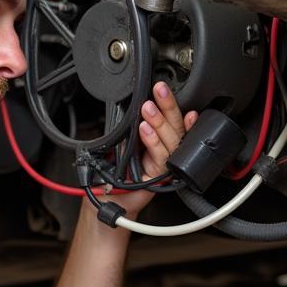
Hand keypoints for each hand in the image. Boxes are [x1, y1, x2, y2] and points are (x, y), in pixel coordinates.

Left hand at [111, 82, 197, 217]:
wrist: (111, 197)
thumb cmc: (116, 170)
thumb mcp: (123, 141)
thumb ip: (132, 125)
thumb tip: (133, 103)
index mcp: (160, 139)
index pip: (170, 118)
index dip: (170, 104)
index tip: (164, 89)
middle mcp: (166, 150)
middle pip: (175, 126)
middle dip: (168, 106)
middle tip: (159, 90)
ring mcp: (165, 163)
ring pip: (171, 140)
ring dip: (160, 122)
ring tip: (148, 109)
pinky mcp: (161, 176)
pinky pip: (161, 157)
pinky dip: (153, 142)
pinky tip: (146, 130)